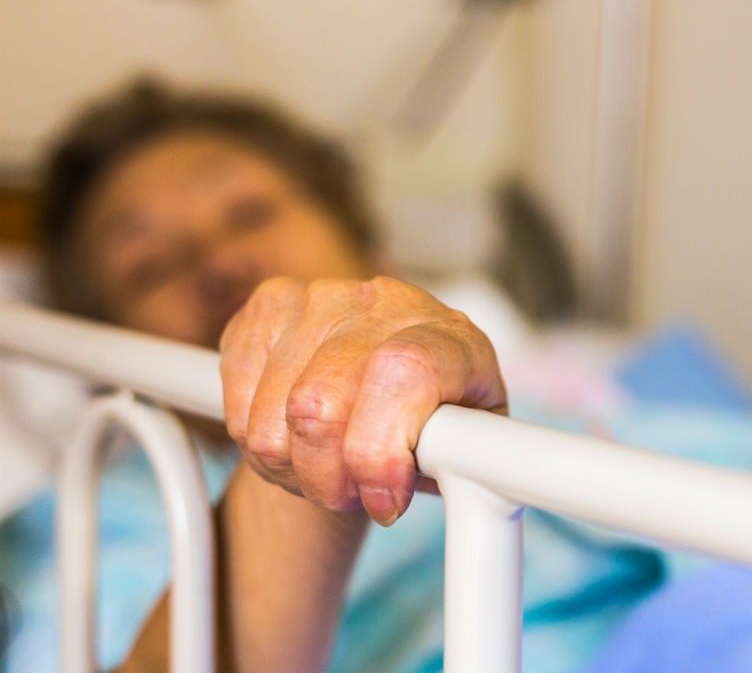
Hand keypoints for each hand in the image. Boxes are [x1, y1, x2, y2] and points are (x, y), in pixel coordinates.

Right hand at [218, 276, 506, 524]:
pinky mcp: (272, 302)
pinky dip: (253, 434)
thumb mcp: (467, 455)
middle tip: (349, 494)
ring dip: (289, 465)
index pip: (402, 373)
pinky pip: (237, 391)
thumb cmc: (433, 427)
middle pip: (322, 401)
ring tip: (323, 467)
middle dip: (327, 477)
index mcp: (451, 338)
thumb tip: (464, 488)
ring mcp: (325, 296)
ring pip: (272, 411)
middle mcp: (388, 302)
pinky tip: (290, 437)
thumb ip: (466, 465)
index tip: (382, 501)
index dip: (379, 451)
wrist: (388, 389)